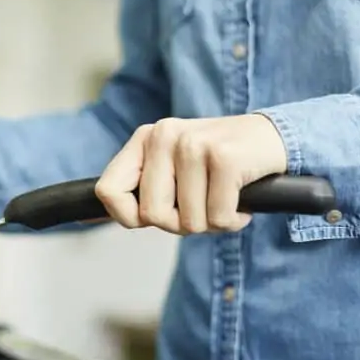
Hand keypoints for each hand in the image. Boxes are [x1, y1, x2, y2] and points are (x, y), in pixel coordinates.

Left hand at [95, 114, 287, 233]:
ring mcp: (193, 144)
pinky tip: (241, 200)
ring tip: (224, 198)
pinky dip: (233, 220)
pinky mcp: (224, 157)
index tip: (150, 218)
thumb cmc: (217, 165)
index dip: (127, 217)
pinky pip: (217, 218)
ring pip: (187, 221)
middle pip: (151, 215)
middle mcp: (164, 135)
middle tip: (202, 206)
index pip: (107, 191)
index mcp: (145, 139)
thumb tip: (85, 218)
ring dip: (211, 223)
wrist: (274, 140)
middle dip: (180, 223)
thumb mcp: (170, 170)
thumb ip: (135, 191)